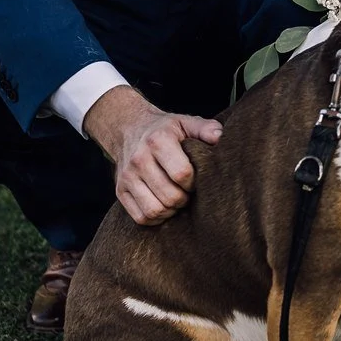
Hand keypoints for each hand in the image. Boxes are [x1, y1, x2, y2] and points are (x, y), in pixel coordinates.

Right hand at [83, 85, 222, 223]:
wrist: (128, 128)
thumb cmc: (163, 129)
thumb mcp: (185, 122)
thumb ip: (205, 128)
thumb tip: (220, 137)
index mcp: (158, 141)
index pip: (182, 174)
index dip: (194, 182)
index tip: (197, 179)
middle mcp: (139, 159)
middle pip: (170, 196)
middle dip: (185, 199)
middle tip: (189, 193)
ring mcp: (127, 177)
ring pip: (154, 210)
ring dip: (171, 211)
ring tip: (177, 200)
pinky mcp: (119, 191)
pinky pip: (140, 217)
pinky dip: (156, 218)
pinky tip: (164, 206)